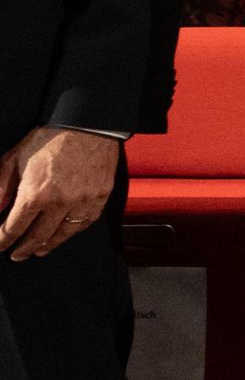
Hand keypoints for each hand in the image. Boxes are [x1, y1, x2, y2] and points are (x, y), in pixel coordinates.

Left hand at [0, 128, 117, 261]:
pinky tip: (63, 233)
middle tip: (16, 255)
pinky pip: (85, 223)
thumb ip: (1, 188)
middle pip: (38, 237)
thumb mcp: (14, 159)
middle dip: (23, 249)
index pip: (14, 227)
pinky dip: (72, 232)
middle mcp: (60, 202)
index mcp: (35, 194)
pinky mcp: (100, 197)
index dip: (2, 240)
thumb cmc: (48, 139)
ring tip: (38, 251)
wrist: (86, 124)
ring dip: (48, 245)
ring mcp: (83, 201)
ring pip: (63, 234)